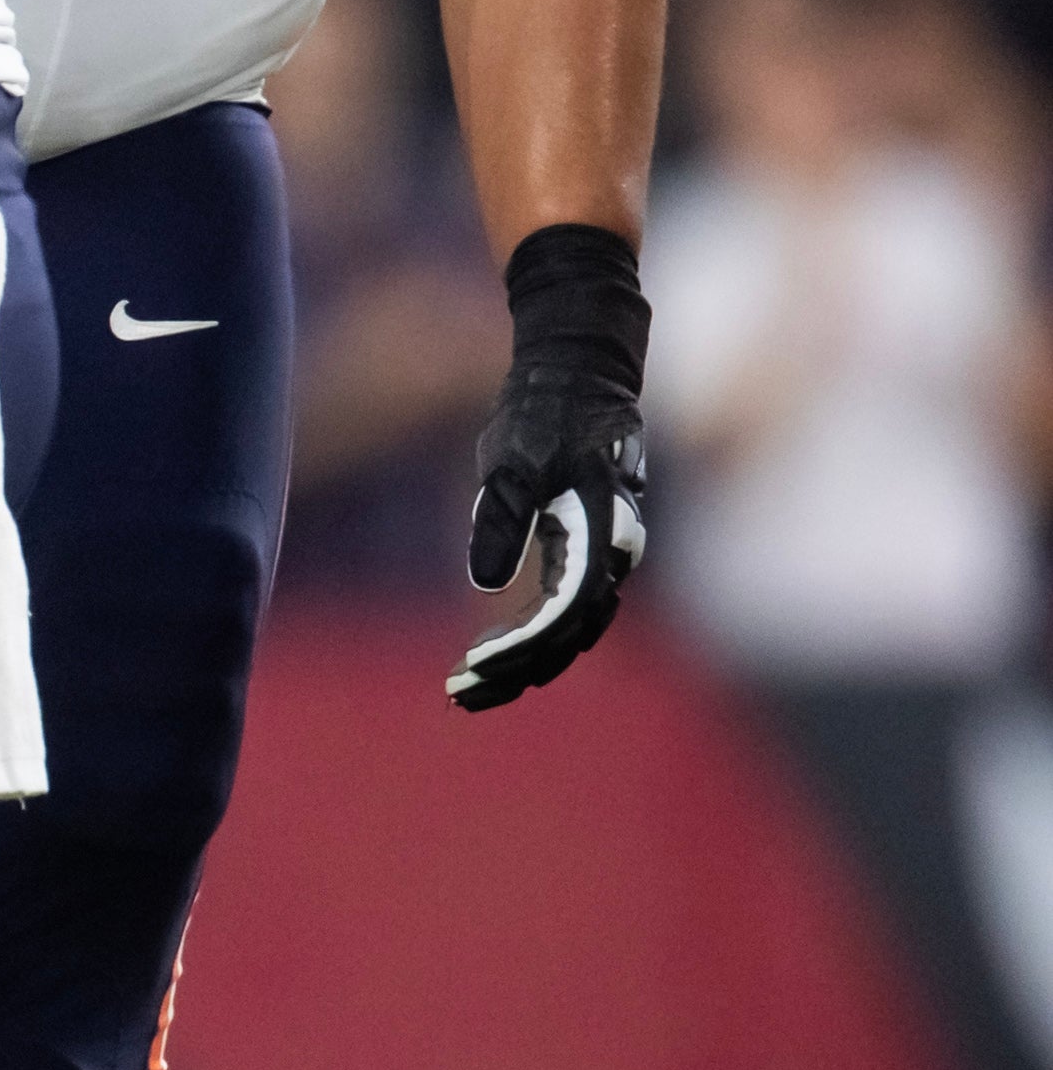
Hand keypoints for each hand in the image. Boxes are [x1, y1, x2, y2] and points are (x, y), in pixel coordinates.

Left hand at [449, 368, 646, 710]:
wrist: (578, 374)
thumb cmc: (544, 413)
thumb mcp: (513, 461)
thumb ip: (502, 520)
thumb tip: (486, 584)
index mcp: (599, 530)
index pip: (563, 610)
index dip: (518, 646)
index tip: (472, 666)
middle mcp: (613, 551)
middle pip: (569, 635)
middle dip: (513, 671)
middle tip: (456, 695)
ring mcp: (606, 555)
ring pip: (571, 632)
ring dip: (522, 664)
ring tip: (467, 689)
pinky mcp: (589, 552)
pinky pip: (567, 612)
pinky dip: (531, 639)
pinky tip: (493, 653)